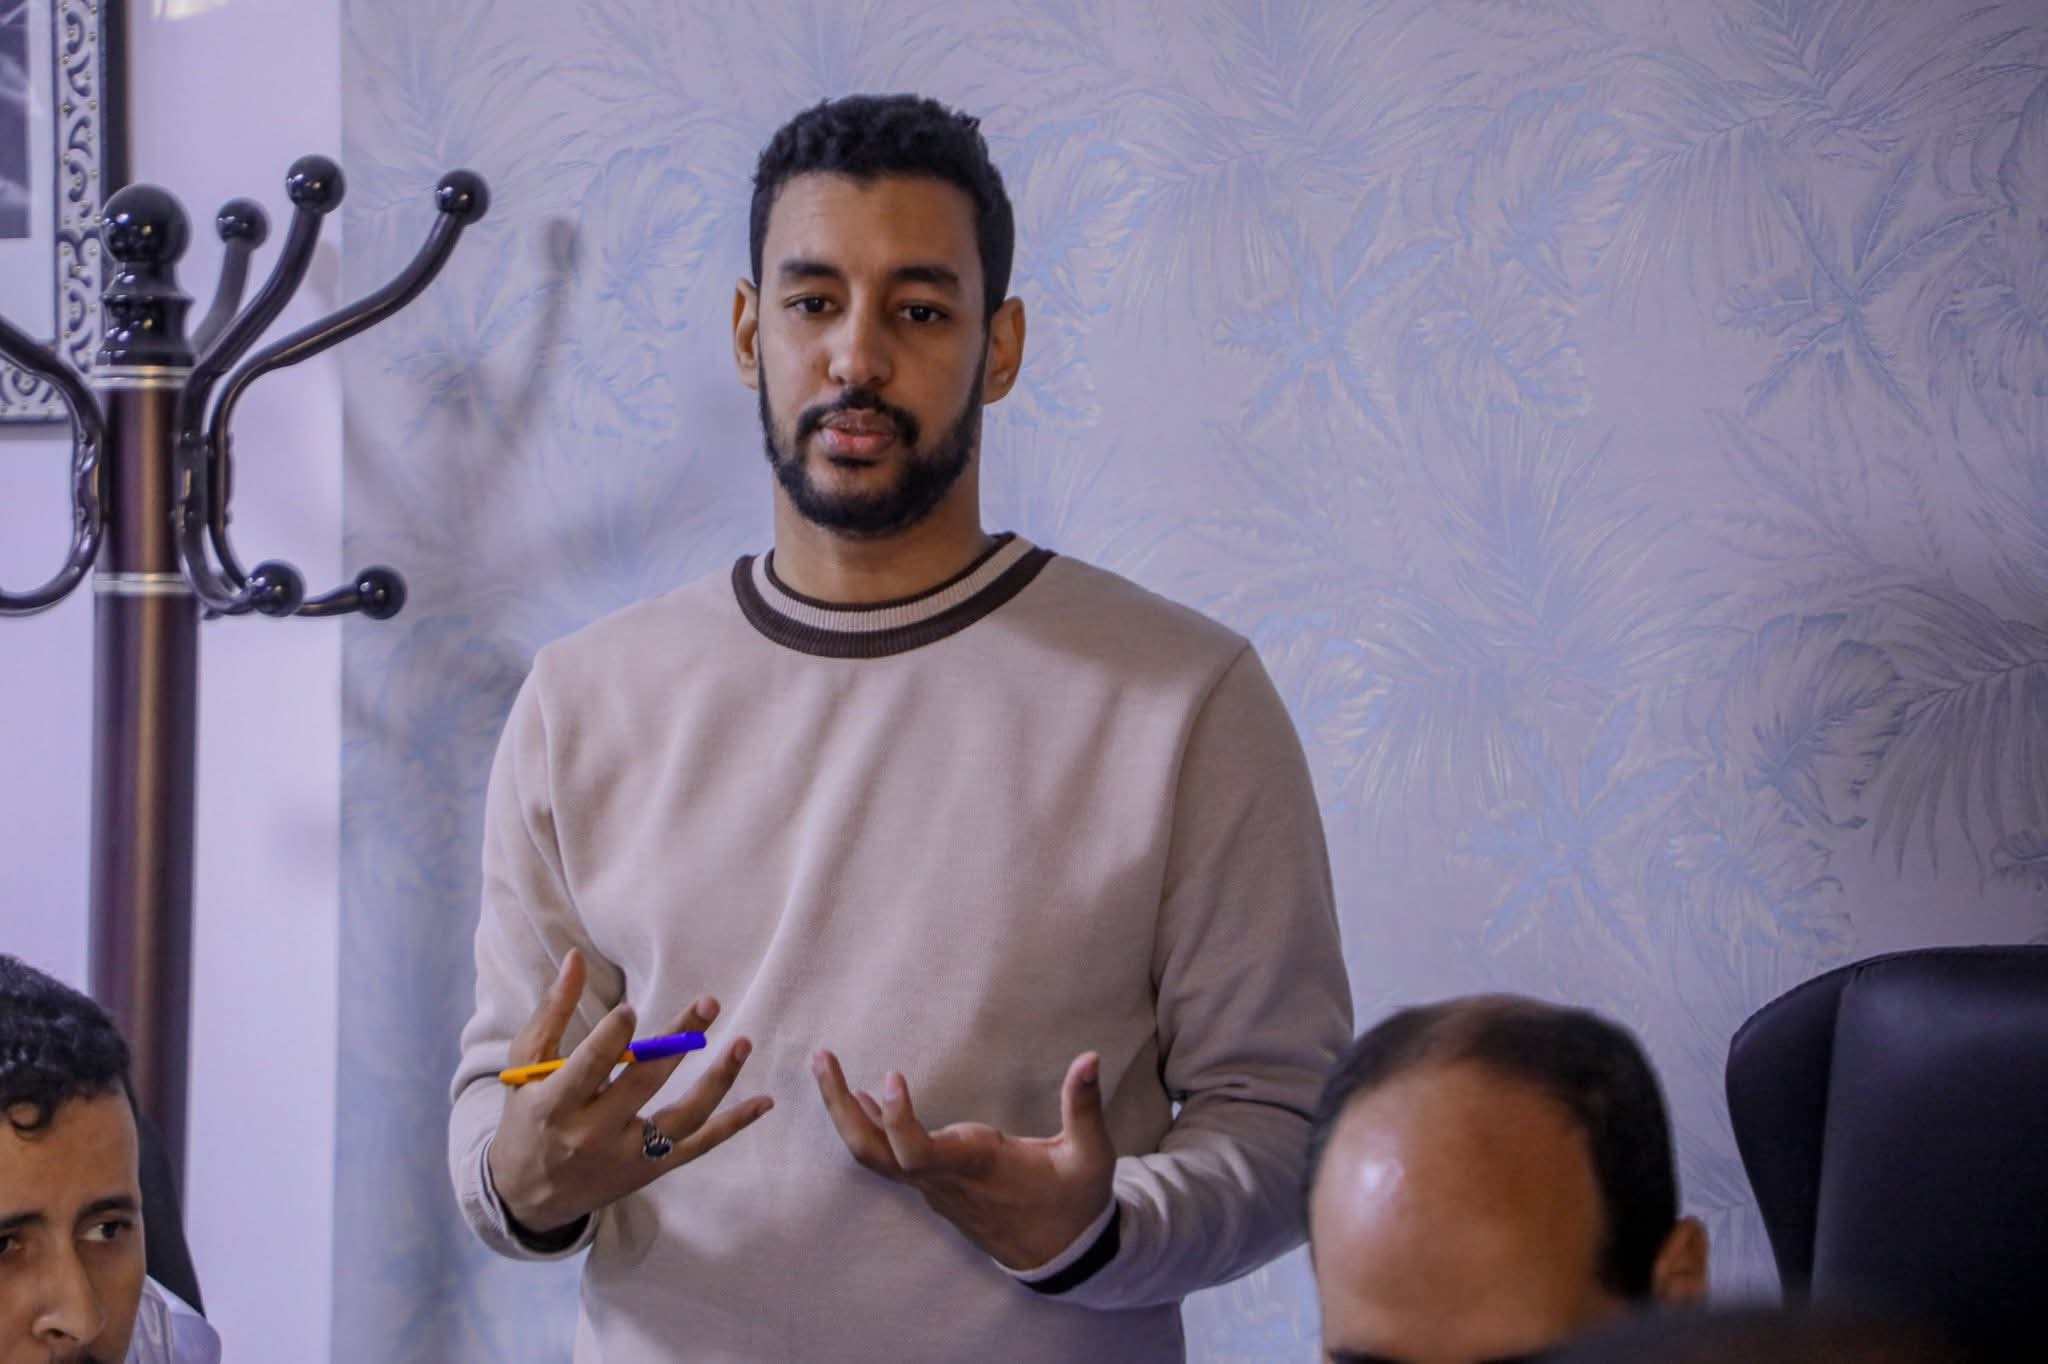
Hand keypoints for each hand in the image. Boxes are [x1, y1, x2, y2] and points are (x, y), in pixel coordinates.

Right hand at [487, 949, 772, 1235]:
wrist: (529, 1196)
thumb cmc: (527, 1117)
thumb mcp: (526, 1066)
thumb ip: (552, 1012)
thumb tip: (575, 958)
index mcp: (556, 1106)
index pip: (590, 1068)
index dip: (612, 1038)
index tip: (631, 1009)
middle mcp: (594, 1135)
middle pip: (643, 1084)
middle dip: (677, 1042)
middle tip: (708, 1003)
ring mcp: (629, 1156)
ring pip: (682, 1118)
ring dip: (718, 1081)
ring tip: (742, 1042)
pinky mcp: (653, 1169)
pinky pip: (700, 1146)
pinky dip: (733, 1125)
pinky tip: (764, 1101)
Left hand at [812, 1049, 1115, 1270]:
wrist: (1063, 1254)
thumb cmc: (1074, 1201)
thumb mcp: (1090, 1157)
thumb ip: (1084, 1107)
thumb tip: (1090, 1058)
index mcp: (977, 1167)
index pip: (918, 1153)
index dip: (898, 1119)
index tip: (890, 1075)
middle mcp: (945, 1178)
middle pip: (873, 1154)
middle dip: (840, 1108)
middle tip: (821, 1058)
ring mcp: (935, 1186)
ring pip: (874, 1156)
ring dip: (846, 1114)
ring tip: (828, 1068)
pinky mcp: (935, 1186)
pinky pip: (889, 1158)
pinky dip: (869, 1125)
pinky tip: (860, 1096)